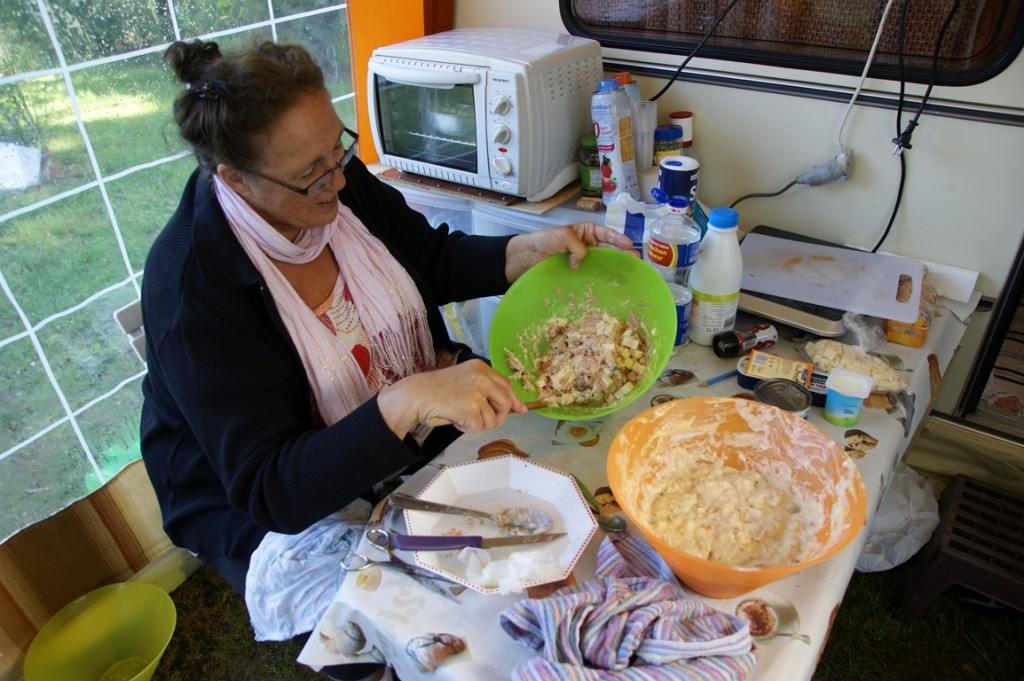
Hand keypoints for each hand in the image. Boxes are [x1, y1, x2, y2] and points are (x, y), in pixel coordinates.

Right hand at [377, 359, 526, 435]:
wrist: (416, 395)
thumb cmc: (437, 391)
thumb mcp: (465, 381)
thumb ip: (486, 390)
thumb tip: (512, 407)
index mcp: (481, 368)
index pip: (506, 385)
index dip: (514, 400)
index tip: (520, 410)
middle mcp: (482, 377)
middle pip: (505, 403)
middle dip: (498, 417)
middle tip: (485, 422)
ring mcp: (477, 392)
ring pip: (492, 420)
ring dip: (477, 424)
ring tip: (460, 416)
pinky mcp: (470, 408)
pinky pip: (478, 428)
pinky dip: (466, 429)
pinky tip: (455, 419)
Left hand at [504, 222, 637, 282]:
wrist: (527, 256)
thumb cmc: (544, 240)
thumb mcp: (562, 236)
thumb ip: (576, 246)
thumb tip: (581, 261)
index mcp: (586, 231)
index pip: (606, 233)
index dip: (618, 239)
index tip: (628, 245)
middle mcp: (588, 244)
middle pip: (609, 248)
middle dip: (622, 253)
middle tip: (634, 260)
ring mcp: (584, 259)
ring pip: (603, 262)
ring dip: (615, 266)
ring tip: (627, 272)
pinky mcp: (578, 272)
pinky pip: (592, 273)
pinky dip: (601, 277)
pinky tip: (610, 282)